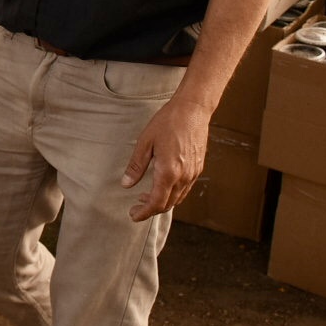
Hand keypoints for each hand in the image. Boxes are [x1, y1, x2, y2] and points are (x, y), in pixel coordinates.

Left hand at [120, 96, 209, 221]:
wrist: (193, 109)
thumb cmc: (168, 122)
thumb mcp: (145, 142)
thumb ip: (136, 166)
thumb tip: (126, 184)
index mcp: (169, 172)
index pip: (156, 202)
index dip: (144, 212)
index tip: (133, 215)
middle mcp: (184, 176)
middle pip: (168, 204)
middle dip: (151, 209)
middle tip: (136, 206)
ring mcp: (193, 173)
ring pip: (178, 198)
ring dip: (162, 202)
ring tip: (146, 196)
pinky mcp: (198, 168)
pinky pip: (185, 189)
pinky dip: (173, 194)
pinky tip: (163, 185)